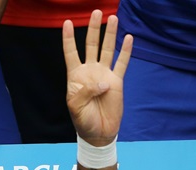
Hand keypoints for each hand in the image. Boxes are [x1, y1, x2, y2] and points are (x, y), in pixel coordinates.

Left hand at [63, 11, 132, 145]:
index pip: (71, 53)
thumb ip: (85, 92)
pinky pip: (122, 63)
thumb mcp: (76, 107)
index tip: (67, 23)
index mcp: (75, 76)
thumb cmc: (83, 120)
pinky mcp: (117, 81)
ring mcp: (104, 74)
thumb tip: (103, 82)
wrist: (98, 131)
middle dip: (93, 29)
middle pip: (91, 45)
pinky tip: (128, 37)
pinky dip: (126, 51)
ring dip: (110, 34)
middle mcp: (90, 71)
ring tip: (112, 17)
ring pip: (107, 49)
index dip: (68, 38)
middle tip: (96, 12)